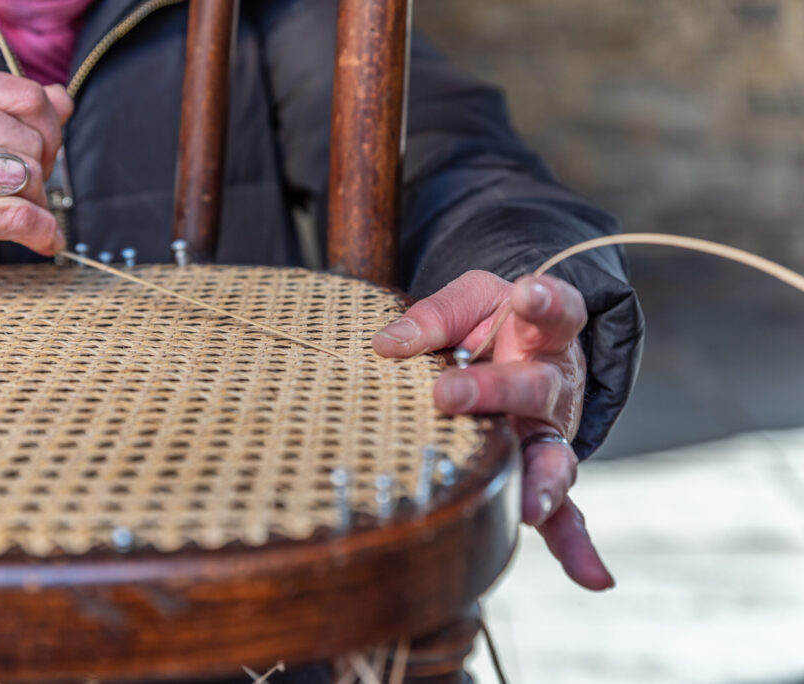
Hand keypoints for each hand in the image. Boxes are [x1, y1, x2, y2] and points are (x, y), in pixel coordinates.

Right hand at [0, 60, 73, 282]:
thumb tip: (63, 101)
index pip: (29, 97)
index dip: (47, 129)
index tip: (35, 153)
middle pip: (33, 140)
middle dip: (42, 171)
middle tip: (22, 189)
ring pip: (29, 176)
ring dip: (37, 203)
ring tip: (20, 213)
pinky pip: (19, 217)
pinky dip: (42, 233)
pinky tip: (44, 241)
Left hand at [373, 270, 614, 590]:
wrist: (514, 344)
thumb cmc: (489, 321)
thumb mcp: (469, 299)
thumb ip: (435, 315)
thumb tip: (388, 346)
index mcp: (541, 333)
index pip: (555, 312)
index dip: (546, 301)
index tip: (528, 293)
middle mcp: (553, 385)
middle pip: (537, 389)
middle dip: (496, 392)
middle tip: (449, 393)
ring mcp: (550, 433)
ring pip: (554, 458)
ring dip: (543, 482)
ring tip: (531, 504)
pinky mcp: (543, 472)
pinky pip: (564, 512)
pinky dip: (576, 544)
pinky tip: (593, 577)